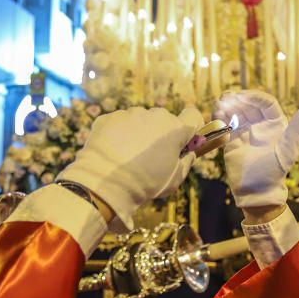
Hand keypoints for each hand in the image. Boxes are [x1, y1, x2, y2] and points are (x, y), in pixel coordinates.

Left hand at [58, 106, 203, 231]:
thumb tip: (188, 153)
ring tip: (127, 156)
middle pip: (163, 120)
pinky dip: (117, 134)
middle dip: (160, 133)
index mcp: (175, 129)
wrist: (105, 183)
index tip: (183, 140)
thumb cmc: (146, 183)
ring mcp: (130, 114)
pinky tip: (113, 152)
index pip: (192, 115)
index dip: (189, 127)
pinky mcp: (109, 118)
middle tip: (151, 156)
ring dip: (138, 132)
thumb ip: (186, 162)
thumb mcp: (175, 179)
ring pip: (139, 120)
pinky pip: (118, 123)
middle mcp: (154, 115)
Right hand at [215, 91, 298, 207]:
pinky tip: (216, 115)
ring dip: (227, 105)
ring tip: (219, 105)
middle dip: (237, 100)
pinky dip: (220, 116)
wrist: (256, 190)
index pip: (266, 103)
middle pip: (248, 104)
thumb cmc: (276, 170)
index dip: (254, 97)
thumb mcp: (290, 147)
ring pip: (236, 111)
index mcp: (276, 123)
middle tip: (226, 100)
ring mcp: (246, 131)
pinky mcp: (233, 139)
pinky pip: (226, 123)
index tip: (241, 96)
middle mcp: (261, 124)